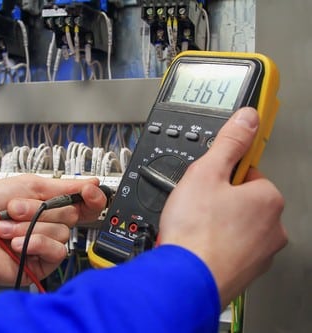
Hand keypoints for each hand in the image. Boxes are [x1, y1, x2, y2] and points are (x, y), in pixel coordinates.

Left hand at [0, 174, 107, 286]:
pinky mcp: (40, 263)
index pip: (84, 204)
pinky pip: (55, 251)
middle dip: (40, 209)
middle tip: (14, 209)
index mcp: (50, 205)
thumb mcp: (27, 186)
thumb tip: (92, 183)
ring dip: (30, 227)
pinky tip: (16, 243)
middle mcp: (50, 224)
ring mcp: (45, 244)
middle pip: (71, 215)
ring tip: (6, 227)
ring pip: (62, 233)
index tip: (87, 191)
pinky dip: (35, 243)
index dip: (91, 198)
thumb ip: (62, 186)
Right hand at [159, 107, 286, 307]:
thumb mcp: (206, 172)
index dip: (220, 174)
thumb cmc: (196, 232)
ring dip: (215, 223)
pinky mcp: (244, 271)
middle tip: (194, 205)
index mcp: (268, 199)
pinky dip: (213, 244)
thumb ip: (229, 142)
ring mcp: (260, 253)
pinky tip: (195, 244)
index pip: (247, 173)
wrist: (184, 280)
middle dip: (218, 200)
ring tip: (192, 226)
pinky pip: (228, 248)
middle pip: (241, 201)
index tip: (207, 180)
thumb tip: (247, 118)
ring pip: (234, 226)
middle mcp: (272, 228)